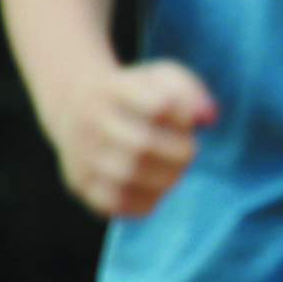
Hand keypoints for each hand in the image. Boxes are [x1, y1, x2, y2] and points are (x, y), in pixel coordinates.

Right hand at [50, 59, 219, 220]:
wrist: (74, 106)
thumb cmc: (135, 94)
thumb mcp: (161, 78)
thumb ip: (190, 91)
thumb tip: (208, 118)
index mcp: (113, 90)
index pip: (159, 106)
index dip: (184, 118)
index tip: (188, 121)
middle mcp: (90, 121)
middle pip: (144, 146)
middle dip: (180, 153)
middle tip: (186, 150)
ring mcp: (81, 154)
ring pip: (128, 177)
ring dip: (166, 178)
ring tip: (173, 170)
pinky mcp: (80, 183)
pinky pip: (116, 203)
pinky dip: (147, 201)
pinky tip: (155, 187)